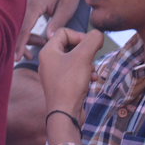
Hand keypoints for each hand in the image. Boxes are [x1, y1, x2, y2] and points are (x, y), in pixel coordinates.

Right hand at [16, 0, 82, 60]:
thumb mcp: (67, 7)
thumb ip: (57, 24)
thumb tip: (48, 41)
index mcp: (35, 2)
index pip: (24, 27)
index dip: (20, 44)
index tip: (16, 58)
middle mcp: (24, 1)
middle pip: (16, 28)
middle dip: (20, 44)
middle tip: (28, 57)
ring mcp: (22, 1)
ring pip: (17, 25)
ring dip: (24, 38)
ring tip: (38, 47)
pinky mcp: (24, 3)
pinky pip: (20, 20)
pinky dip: (25, 32)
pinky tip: (37, 39)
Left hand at [39, 27, 102, 144]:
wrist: (64, 113)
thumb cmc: (70, 84)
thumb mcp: (84, 56)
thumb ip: (93, 39)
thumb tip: (97, 35)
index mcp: (47, 51)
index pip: (64, 32)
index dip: (80, 35)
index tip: (90, 46)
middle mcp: (47, 61)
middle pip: (71, 45)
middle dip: (86, 51)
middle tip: (92, 58)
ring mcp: (54, 74)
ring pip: (75, 59)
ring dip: (88, 63)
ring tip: (92, 72)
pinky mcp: (61, 84)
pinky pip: (75, 72)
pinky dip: (85, 73)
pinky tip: (92, 80)